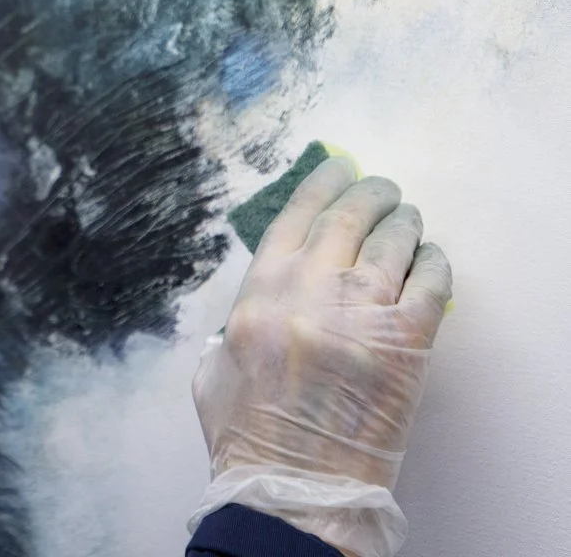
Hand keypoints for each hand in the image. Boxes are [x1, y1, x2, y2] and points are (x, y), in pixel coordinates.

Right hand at [194, 158, 452, 490]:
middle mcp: (310, 290)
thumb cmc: (248, 434)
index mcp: (259, 292)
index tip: (335, 166)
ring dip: (403, 222)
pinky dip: (434, 261)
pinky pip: (430, 281)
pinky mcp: (407, 342)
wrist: (294, 485)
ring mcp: (361, 313)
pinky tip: (431, 257)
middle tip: (380, 187)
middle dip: (368, 193)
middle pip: (348, 218)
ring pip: (392, 240)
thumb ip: (237, 321)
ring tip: (407, 217)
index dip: (319, 184)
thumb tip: (261, 300)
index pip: (295, 216)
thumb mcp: (217, 364)